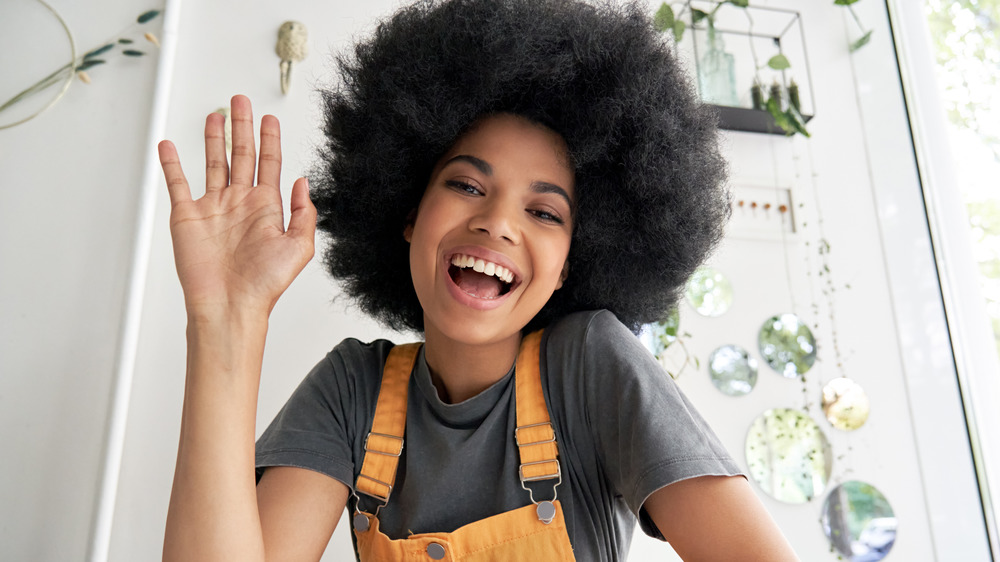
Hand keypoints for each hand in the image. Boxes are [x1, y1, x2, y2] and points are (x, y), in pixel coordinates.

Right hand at [157, 95, 315, 317]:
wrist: (229, 304)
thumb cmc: (263, 284)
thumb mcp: (299, 247)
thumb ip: (304, 213)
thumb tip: (302, 181)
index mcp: (266, 208)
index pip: (269, 163)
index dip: (270, 139)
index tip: (270, 118)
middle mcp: (240, 203)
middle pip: (242, 154)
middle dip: (242, 127)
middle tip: (241, 102)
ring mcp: (213, 208)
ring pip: (214, 162)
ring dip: (214, 138)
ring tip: (216, 116)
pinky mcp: (187, 216)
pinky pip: (177, 184)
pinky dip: (171, 164)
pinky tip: (169, 146)